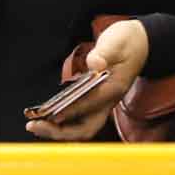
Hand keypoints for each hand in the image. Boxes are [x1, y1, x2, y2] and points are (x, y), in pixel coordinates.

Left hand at [26, 20, 149, 141]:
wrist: (140, 44)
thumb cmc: (127, 42)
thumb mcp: (117, 41)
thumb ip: (105, 52)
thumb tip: (95, 63)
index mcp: (114, 88)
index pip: (90, 105)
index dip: (70, 111)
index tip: (49, 115)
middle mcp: (107, 101)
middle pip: (86, 128)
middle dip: (60, 132)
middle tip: (33, 126)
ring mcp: (101, 104)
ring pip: (80, 127)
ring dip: (57, 130)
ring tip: (34, 126)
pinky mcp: (94, 102)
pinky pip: (77, 119)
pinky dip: (60, 122)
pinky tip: (43, 118)